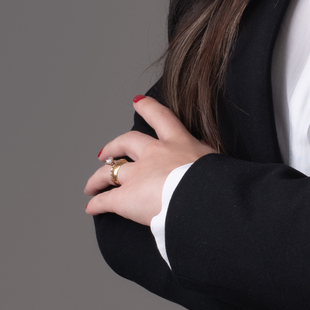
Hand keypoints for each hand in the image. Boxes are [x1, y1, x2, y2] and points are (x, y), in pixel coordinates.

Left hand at [85, 94, 214, 225]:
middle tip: (105, 152)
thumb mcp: (217, 161)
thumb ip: (206, 157)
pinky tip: (92, 207)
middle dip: (114, 147)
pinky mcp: (126, 198)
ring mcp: (137, 175)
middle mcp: (154, 154)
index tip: (138, 102)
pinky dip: (97, 203)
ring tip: (92, 184)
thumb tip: (211, 157)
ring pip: (109, 172)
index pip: (161, 118)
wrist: (203, 200)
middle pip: (126, 143)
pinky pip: (105, 200)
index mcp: (179, 143)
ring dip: (98, 178)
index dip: (147, 108)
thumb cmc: (217, 183)